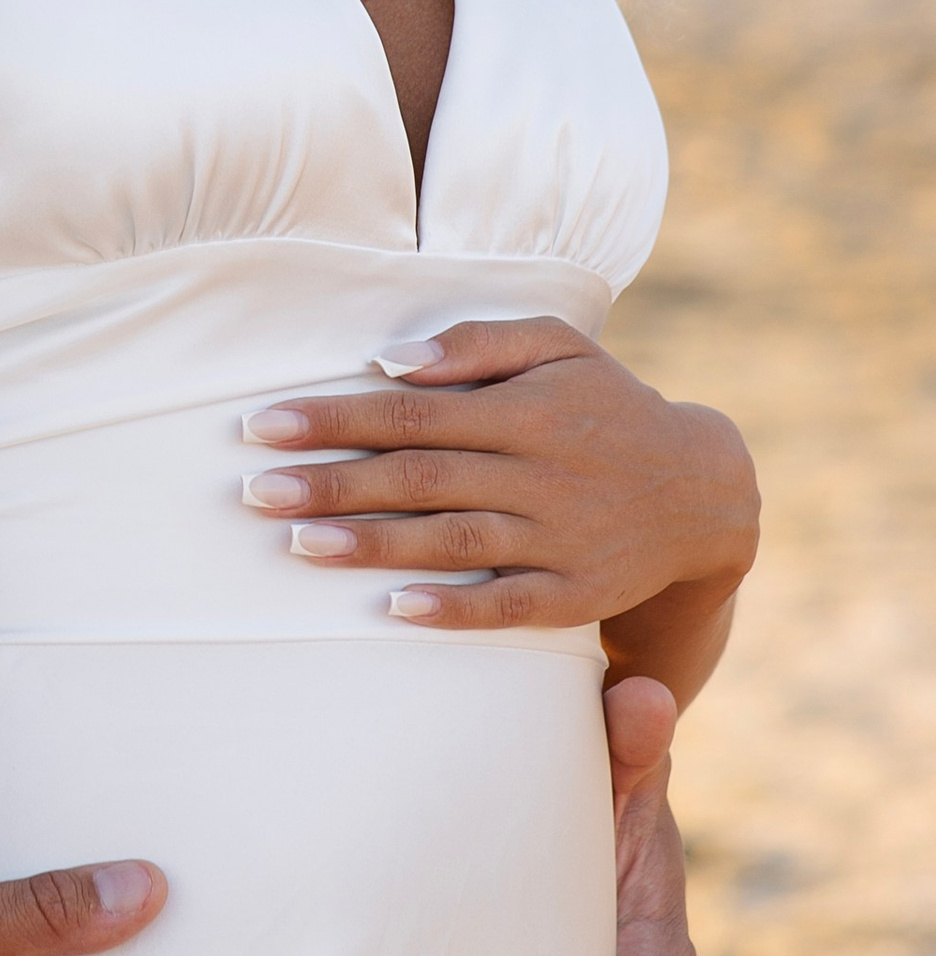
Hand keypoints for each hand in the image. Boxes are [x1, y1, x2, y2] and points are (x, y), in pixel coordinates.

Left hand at [240, 319, 757, 631]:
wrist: (703, 490)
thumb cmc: (605, 404)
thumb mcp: (558, 346)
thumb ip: (476, 345)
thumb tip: (389, 361)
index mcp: (525, 409)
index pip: (410, 412)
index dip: (333, 419)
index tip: (262, 426)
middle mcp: (539, 473)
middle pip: (419, 477)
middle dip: (332, 483)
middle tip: (253, 492)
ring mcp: (559, 539)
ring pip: (453, 542)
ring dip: (373, 545)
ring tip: (297, 544)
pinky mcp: (578, 595)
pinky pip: (508, 608)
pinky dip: (453, 611)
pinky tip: (393, 610)